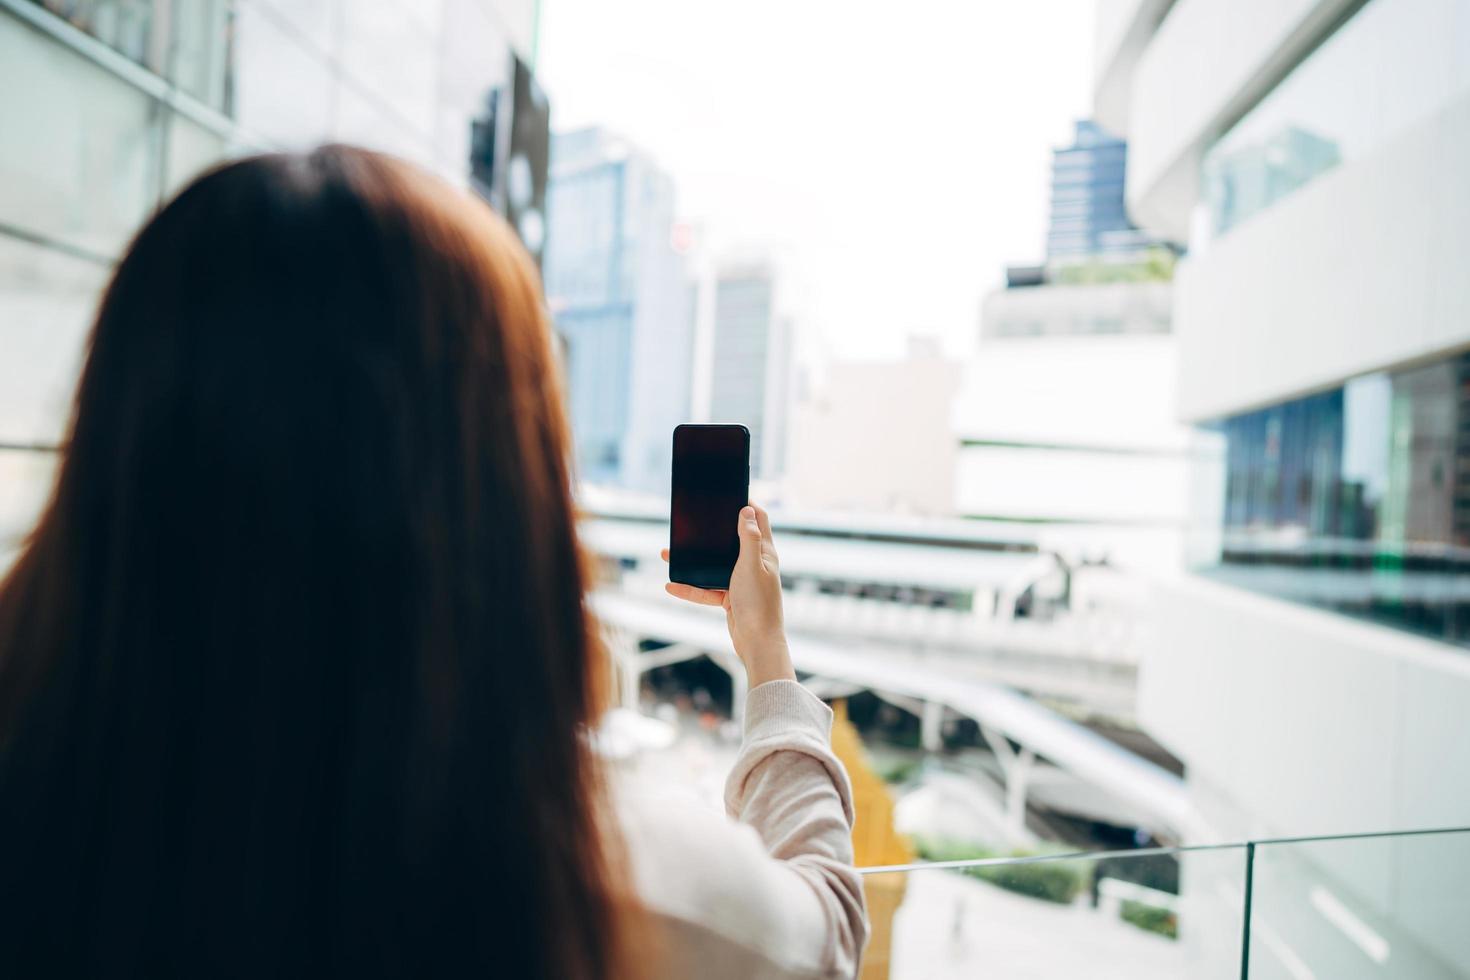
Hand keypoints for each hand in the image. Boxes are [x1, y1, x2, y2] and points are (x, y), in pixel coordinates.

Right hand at [663, 504, 794, 688]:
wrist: (758, 644)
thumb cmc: (759, 604)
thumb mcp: (751, 566)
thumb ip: (748, 538)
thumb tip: (746, 510)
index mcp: (765, 553)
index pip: (759, 520)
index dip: (747, 504)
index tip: (730, 492)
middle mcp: (754, 564)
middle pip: (732, 540)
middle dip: (712, 532)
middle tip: (694, 519)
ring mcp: (741, 581)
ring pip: (713, 566)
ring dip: (693, 561)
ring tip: (669, 553)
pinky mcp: (730, 598)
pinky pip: (707, 590)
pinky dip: (690, 588)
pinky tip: (670, 585)